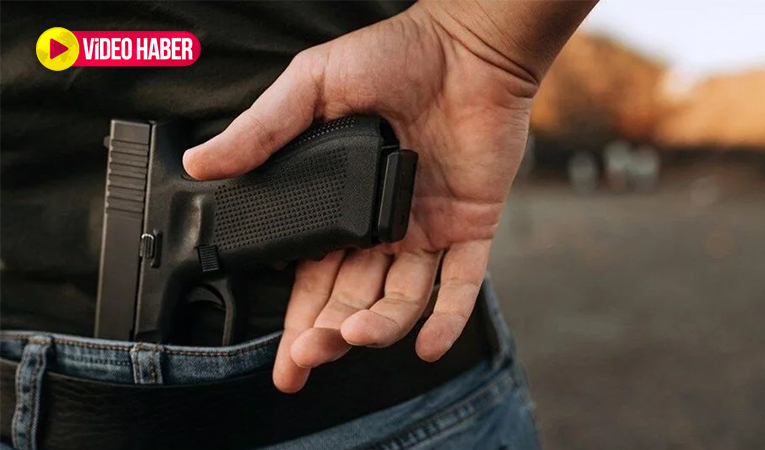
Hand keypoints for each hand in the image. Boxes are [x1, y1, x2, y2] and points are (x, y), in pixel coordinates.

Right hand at [183, 3, 537, 392]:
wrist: (465, 44)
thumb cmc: (393, 56)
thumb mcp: (312, 88)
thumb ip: (262, 131)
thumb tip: (201, 163)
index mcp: (343, 206)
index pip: (313, 278)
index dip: (298, 320)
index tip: (284, 360)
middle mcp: (382, 228)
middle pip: (351, 300)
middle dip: (327, 336)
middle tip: (306, 357)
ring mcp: (426, 230)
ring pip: (401, 299)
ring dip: (378, 326)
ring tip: (353, 336)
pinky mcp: (470, 226)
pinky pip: (462, 283)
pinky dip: (448, 318)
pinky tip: (426, 345)